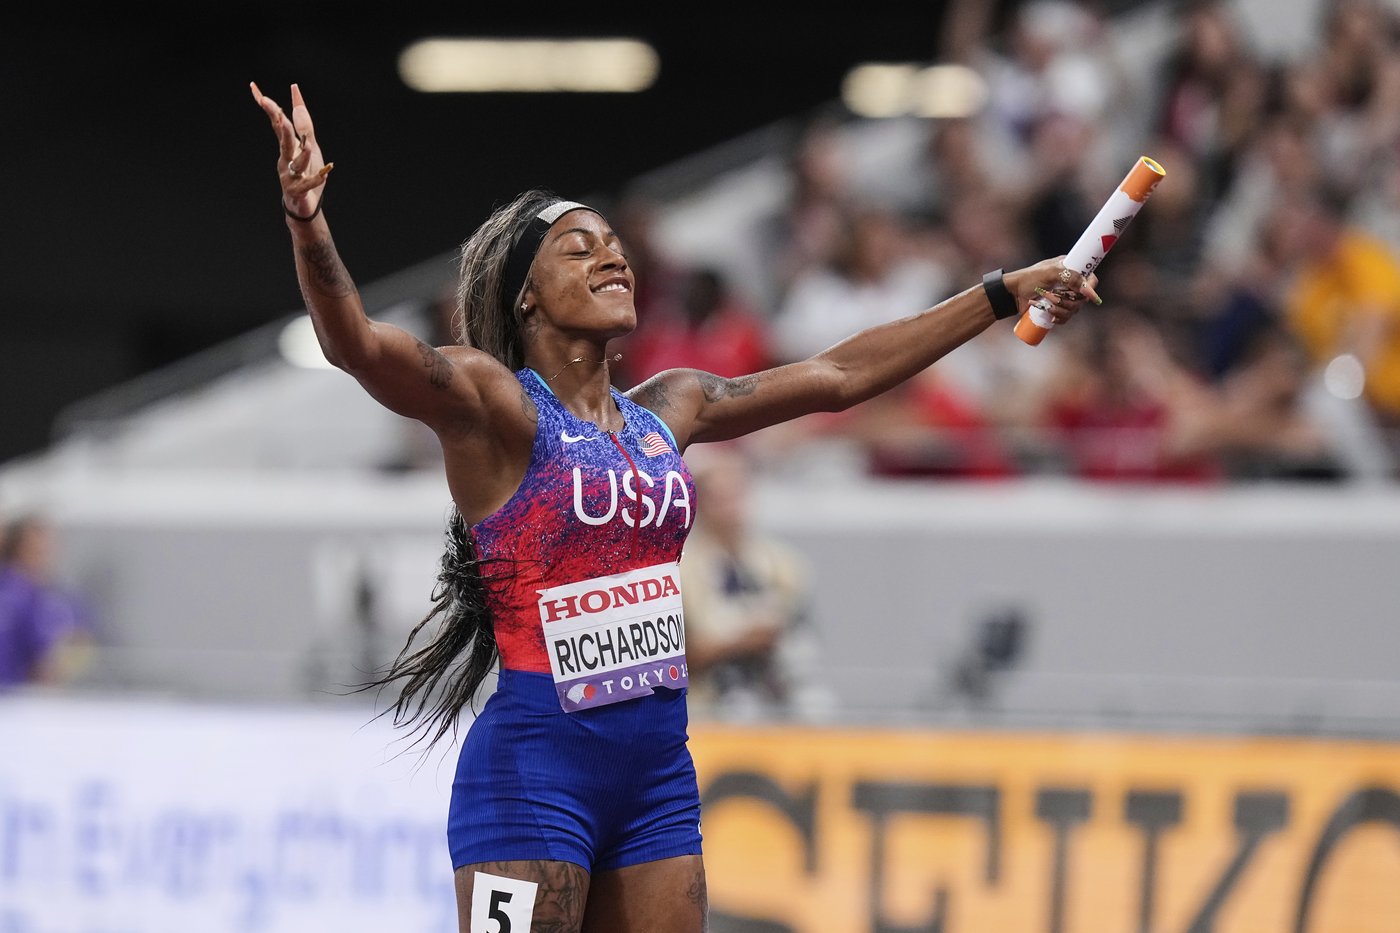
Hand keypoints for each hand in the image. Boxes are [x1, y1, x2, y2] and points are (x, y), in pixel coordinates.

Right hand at [250, 81, 332, 217]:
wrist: (303, 206)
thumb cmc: (305, 173)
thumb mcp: (309, 146)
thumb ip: (304, 124)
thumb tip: (296, 95)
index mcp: (287, 146)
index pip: (277, 123)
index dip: (269, 107)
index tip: (255, 89)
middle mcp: (285, 159)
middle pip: (283, 140)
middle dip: (281, 126)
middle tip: (278, 112)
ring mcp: (290, 175)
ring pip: (296, 162)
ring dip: (303, 154)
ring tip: (309, 146)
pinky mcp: (298, 191)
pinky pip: (308, 184)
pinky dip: (316, 179)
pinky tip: (326, 173)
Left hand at [1006, 256, 1101, 326]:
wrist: (1012, 294)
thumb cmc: (1028, 279)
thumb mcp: (1050, 274)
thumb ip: (1071, 278)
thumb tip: (1089, 291)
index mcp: (1070, 269)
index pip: (1090, 278)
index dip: (1091, 288)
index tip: (1085, 295)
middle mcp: (1069, 282)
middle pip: (1083, 297)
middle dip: (1069, 301)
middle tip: (1054, 298)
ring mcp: (1063, 296)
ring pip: (1075, 309)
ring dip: (1062, 310)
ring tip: (1048, 306)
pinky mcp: (1057, 308)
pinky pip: (1066, 317)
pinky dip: (1060, 318)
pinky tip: (1052, 317)